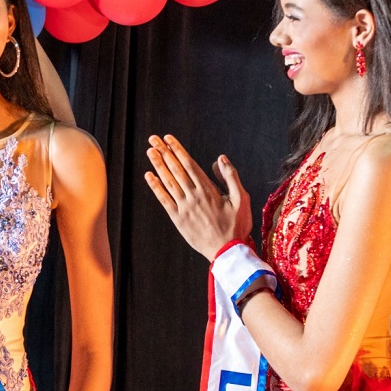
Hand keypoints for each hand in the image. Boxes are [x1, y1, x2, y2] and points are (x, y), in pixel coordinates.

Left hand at [144, 135, 251, 260]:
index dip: (177, 150)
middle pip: (176, 169)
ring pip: (168, 181)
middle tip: (153, 139)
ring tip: (150, 151)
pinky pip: (164, 199)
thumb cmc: (237, 225)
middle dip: (164, 152)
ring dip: (158, 165)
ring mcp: (184, 207)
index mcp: (208, 189)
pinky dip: (156, 187)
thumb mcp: (241, 199)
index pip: (189, 164)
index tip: (168, 139)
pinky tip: (149, 176)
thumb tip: (220, 159)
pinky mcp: (178, 219)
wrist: (227, 251)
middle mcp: (193, 196)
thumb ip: (231, 177)